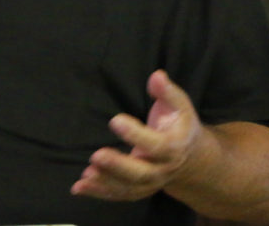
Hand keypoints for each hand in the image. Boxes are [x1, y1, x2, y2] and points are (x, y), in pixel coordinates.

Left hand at [71, 69, 201, 201]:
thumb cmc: (179, 124)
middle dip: (118, 166)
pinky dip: (99, 193)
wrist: (190, 157)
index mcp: (173, 148)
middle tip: (96, 155)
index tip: (115, 120)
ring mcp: (150, 183)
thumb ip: (167, 92)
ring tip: (86, 174)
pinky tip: (78, 187)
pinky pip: (119, 194)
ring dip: (105, 183)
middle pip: (141, 173)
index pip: (156, 145)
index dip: (136, 134)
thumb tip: (157, 76)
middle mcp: (162, 169)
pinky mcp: (137, 189)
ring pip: (128, 189)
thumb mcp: (179, 106)